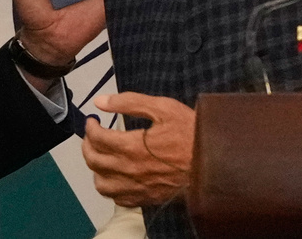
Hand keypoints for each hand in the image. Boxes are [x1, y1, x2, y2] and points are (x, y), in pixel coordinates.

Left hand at [81, 92, 194, 206]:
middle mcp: (129, 170)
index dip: (90, 127)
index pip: (97, 138)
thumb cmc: (190, 132)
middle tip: (92, 135)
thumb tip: (100, 101)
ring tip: (101, 156)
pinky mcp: (146, 199)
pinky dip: (111, 187)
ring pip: (101, 184)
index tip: (93, 120)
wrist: (214, 162)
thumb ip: (129, 102)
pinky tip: (117, 176)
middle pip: (94, 161)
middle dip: (87, 145)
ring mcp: (137, 187)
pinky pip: (118, 199)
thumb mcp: (163, 108)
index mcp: (131, 146)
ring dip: (96, 169)